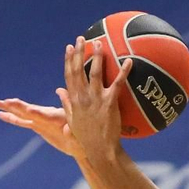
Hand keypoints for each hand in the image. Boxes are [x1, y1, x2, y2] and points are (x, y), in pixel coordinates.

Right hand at [0, 98, 81, 156]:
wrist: (83, 143)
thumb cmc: (84, 136)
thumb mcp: (81, 132)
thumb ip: (74, 130)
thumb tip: (68, 129)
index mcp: (60, 118)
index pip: (47, 115)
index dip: (39, 113)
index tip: (29, 110)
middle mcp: (48, 117)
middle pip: (31, 111)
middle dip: (19, 107)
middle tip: (6, 101)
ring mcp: (42, 121)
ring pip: (24, 114)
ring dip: (11, 109)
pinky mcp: (39, 126)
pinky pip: (24, 122)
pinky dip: (13, 119)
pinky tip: (1, 115)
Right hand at [56, 35, 129, 160]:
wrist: (99, 149)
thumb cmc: (86, 137)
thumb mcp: (71, 119)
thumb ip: (65, 103)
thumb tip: (59, 90)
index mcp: (73, 99)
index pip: (69, 75)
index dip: (68, 60)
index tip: (68, 47)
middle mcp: (82, 96)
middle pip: (79, 69)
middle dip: (79, 52)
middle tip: (81, 38)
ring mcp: (96, 99)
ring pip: (95, 73)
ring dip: (97, 57)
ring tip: (99, 43)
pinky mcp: (110, 103)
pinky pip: (118, 84)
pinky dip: (124, 72)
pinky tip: (129, 61)